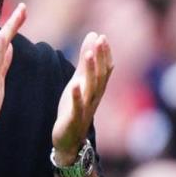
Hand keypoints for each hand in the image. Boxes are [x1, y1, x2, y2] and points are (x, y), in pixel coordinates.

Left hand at [52, 32, 112, 164]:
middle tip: (100, 40)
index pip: (106, 69)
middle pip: (101, 75)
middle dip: (101, 57)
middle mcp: (94, 97)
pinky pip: (77, 106)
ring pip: (91, 88)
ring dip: (91, 71)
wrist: (69, 140)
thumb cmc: (75, 107)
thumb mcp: (79, 82)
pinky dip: (77, 96)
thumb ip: (85, 61)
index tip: (102, 37)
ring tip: (89, 54)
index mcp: (96, 89)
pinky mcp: (74, 118)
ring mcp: (85, 108)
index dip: (105, 54)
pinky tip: (75, 85)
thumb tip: (93, 36)